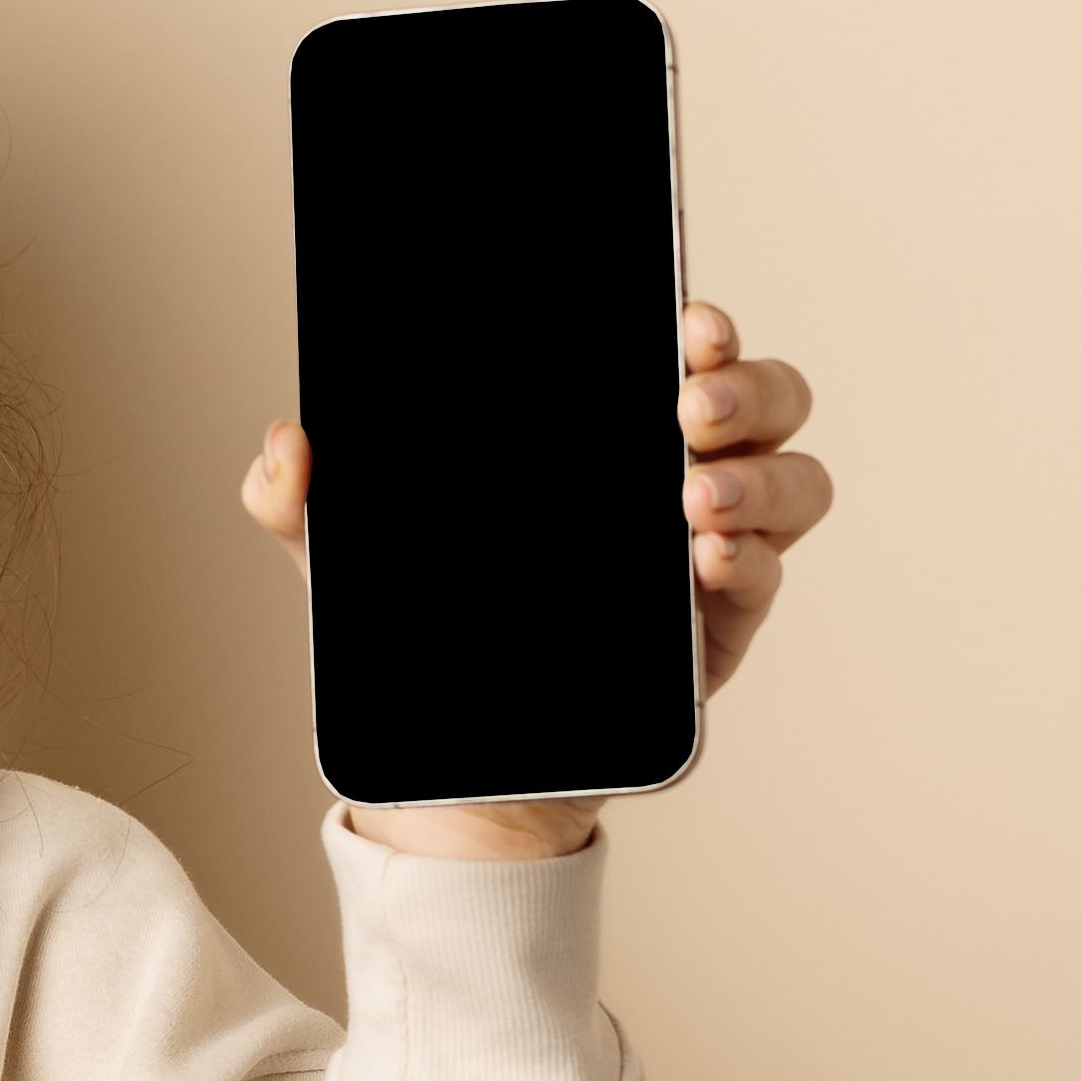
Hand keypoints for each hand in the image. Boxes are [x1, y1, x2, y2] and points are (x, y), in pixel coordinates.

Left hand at [236, 300, 835, 860]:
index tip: (684, 323)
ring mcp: (707, 547)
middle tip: (687, 406)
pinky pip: (766, 576)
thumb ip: (294, 498)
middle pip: (766, 398)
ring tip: (691, 500)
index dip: (702, 326)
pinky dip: (749, 560)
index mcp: (602, 430)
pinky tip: (704, 561)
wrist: (447, 757)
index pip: (679, 349)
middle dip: (746, 387)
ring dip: (759, 478)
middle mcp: (673, 471)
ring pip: (795, 480)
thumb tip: (285, 443)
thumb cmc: (419, 626)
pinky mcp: (719, 625)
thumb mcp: (344, 557)